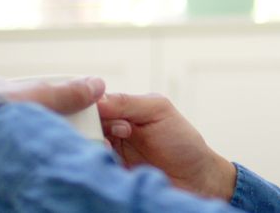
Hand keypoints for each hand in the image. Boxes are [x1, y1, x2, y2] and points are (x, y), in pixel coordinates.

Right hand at [98, 93, 236, 200]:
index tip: (100, 111)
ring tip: (110, 147)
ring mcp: (108, 155)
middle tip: (116, 132)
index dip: (91, 108)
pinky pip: (93, 169)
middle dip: (92, 127)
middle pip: (84, 126)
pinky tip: (110, 162)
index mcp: (120, 112)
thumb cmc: (182, 142)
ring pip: (85, 147)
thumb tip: (96, 99)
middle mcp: (109, 133)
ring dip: (95, 146)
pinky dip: (97, 164)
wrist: (195, 179)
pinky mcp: (110, 176)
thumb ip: (128, 103)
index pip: (92, 105)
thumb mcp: (159, 111)